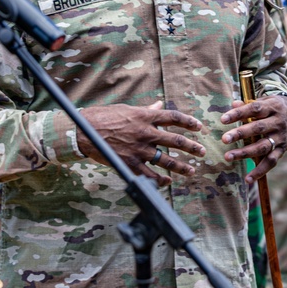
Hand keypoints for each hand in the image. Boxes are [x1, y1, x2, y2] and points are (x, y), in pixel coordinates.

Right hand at [79, 101, 206, 185]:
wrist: (84, 131)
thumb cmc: (104, 117)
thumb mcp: (127, 109)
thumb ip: (146, 110)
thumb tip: (158, 105)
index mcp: (145, 116)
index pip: (173, 117)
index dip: (188, 122)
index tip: (199, 126)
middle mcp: (145, 133)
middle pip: (175, 140)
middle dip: (192, 147)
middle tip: (202, 151)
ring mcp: (139, 149)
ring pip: (166, 160)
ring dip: (181, 166)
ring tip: (191, 170)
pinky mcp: (130, 163)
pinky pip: (150, 175)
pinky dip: (160, 180)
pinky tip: (167, 182)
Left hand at [220, 96, 286, 183]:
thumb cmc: (272, 107)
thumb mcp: (264, 101)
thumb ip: (248, 104)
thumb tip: (233, 104)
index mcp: (271, 107)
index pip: (254, 109)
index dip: (238, 113)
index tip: (223, 119)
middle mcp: (277, 122)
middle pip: (258, 128)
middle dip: (240, 134)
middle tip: (224, 139)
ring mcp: (280, 137)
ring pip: (263, 146)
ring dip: (245, 153)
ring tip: (228, 156)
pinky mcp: (282, 149)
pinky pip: (271, 161)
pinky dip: (260, 171)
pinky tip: (248, 179)